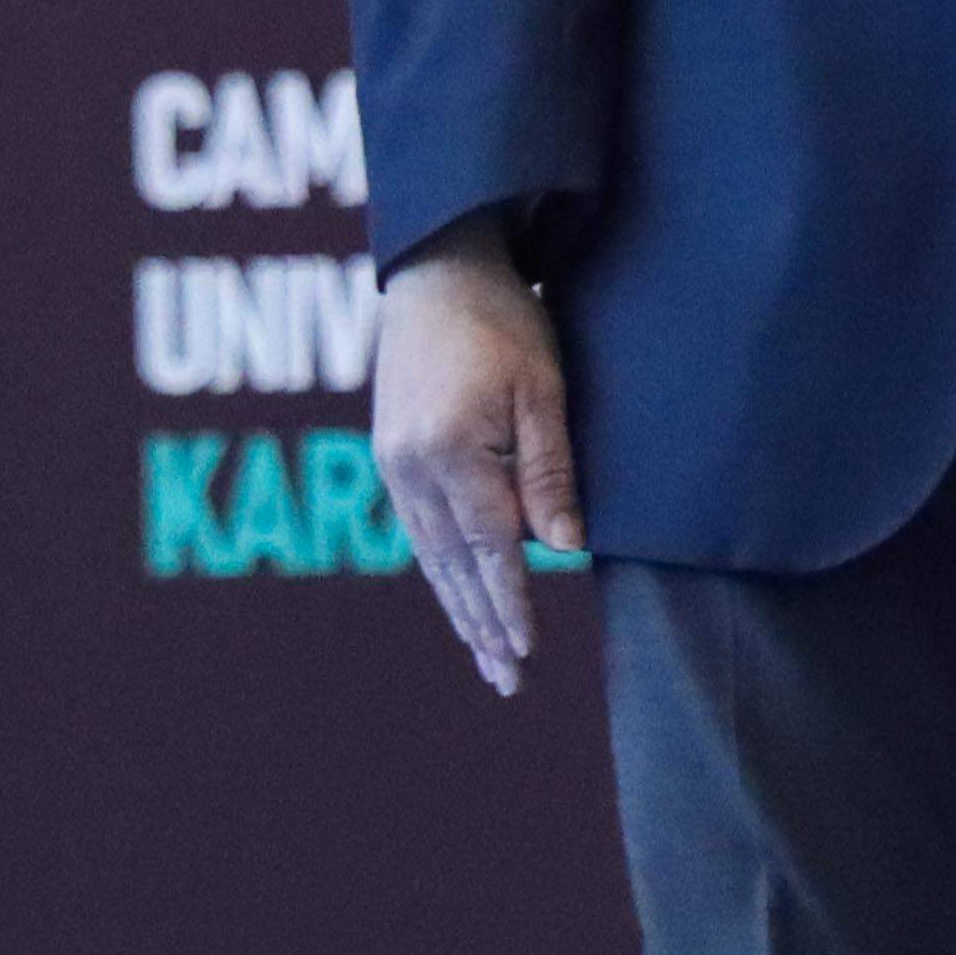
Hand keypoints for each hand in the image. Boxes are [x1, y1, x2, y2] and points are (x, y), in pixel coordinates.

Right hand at [370, 228, 584, 695]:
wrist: (435, 271)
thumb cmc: (502, 322)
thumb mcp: (542, 390)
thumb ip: (550, 472)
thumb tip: (564, 553)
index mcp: (452, 450)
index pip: (491, 548)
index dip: (513, 604)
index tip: (528, 652)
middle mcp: (412, 467)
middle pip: (454, 566)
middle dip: (483, 627)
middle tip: (509, 682)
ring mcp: (394, 463)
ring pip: (431, 556)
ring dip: (460, 610)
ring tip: (486, 658)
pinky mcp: (391, 455)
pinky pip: (418, 531)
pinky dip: (441, 572)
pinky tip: (458, 597)